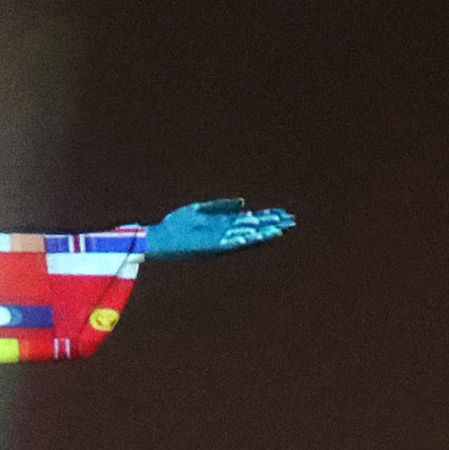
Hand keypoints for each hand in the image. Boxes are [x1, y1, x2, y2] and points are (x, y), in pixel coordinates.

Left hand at [143, 198, 293, 255]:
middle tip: (291, 220)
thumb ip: (220, 206)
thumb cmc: (176, 225)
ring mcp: (217, 241)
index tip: (283, 213)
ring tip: (280, 229)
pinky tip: (254, 236)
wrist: (157, 238)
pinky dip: (242, 240)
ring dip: (261, 233)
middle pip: (252, 227)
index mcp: (222, 224)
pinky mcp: (208, 246)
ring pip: (245, 236)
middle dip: (270, 224)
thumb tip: (244, 203)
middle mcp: (223, 233)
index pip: (250, 219)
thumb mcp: (199, 210)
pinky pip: (229, 244)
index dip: (267, 217)